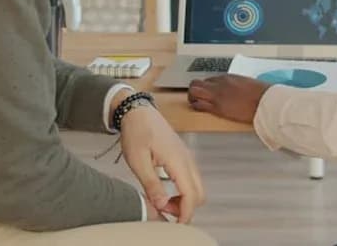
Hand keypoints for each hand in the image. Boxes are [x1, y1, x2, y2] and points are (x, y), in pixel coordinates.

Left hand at [120, 107, 204, 223]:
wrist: (138, 111)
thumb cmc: (137, 132)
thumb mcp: (138, 161)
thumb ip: (152, 184)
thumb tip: (162, 205)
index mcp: (178, 161)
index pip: (191, 194)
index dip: (185, 213)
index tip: (174, 224)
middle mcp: (187, 160)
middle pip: (199, 194)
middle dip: (185, 208)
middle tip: (163, 210)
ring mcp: (187, 158)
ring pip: (197, 187)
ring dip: (184, 199)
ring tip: (161, 200)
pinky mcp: (183, 157)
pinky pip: (191, 179)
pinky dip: (183, 190)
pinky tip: (165, 190)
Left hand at [187, 74, 269, 123]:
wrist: (264, 101)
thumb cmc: (261, 93)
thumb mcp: (248, 84)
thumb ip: (238, 85)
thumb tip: (237, 90)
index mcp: (228, 77)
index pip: (210, 79)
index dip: (207, 86)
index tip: (209, 91)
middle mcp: (220, 84)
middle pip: (197, 83)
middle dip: (195, 89)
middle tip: (197, 96)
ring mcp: (217, 96)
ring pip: (194, 91)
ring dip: (192, 96)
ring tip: (195, 102)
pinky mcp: (217, 108)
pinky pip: (199, 105)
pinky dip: (196, 106)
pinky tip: (198, 108)